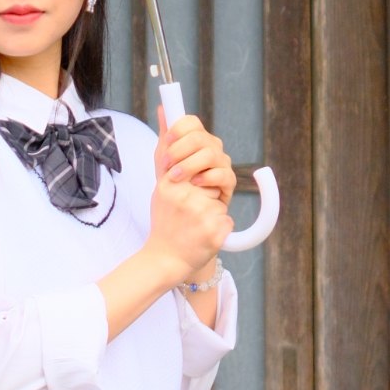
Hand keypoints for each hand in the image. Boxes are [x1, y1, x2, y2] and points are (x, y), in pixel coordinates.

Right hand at [145, 159, 230, 287]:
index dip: (199, 181)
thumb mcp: (162, 191)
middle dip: (207, 197)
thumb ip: (172, 164)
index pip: (200, 168)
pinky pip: (227, 221)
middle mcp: (186, 197)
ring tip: (194, 227)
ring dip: (213, 214)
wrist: (164, 259)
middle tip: (190, 214)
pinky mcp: (215, 232)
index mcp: (171, 184)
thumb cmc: (166, 223)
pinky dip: (219, 229)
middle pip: (212, 184)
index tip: (191, 192)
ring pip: (221, 204)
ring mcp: (201, 214)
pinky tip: (202, 237)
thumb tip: (174, 130)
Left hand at [157, 110, 235, 210]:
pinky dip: (206, 178)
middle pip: (199, 137)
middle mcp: (212, 146)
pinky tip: (195, 183)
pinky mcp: (229, 181)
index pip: (192, 123)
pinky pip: (222, 174)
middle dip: (179, 150)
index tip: (166, 140)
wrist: (179, 208)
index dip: (178, 129)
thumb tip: (162, 108)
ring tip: (175, 177)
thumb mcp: (164, 157)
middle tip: (166, 164)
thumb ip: (165, 135)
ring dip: (188, 165)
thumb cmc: (173, 180)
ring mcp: (222, 163)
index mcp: (197, 138)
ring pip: (210, 154)